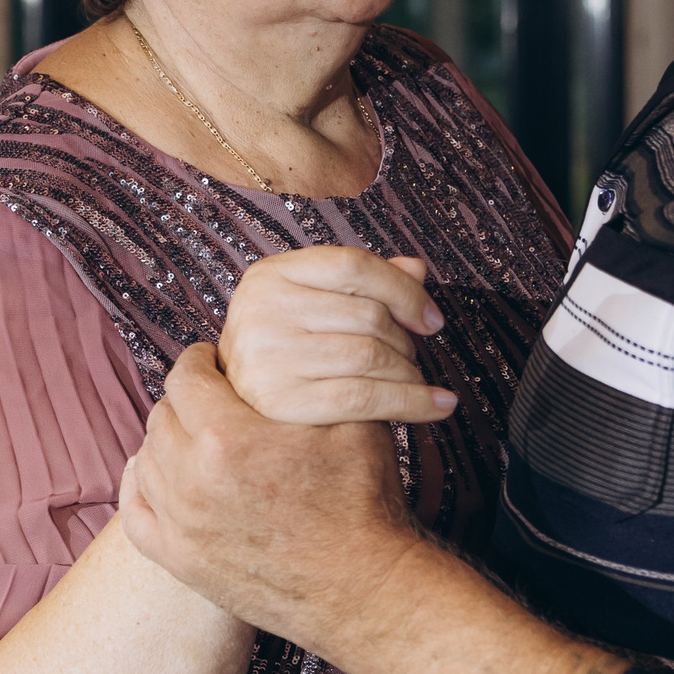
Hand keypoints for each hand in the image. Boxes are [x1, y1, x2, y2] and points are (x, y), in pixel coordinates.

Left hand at [122, 343, 423, 645]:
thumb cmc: (363, 501)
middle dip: (186, 400)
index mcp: (226, 437)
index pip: (185, 376)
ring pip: (147, 459)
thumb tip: (288, 342)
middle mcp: (190, 479)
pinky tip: (158, 473)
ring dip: (168, 441)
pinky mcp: (181, 562)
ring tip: (196, 435)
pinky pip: (135, 513)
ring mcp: (181, 525)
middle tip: (212, 398)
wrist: (364, 589)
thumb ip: (307, 376)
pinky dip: (140, 487)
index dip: (200, 362)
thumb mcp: (349, 420)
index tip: (214, 361)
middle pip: (163, 416)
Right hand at [218, 249, 457, 425]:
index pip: (353, 265)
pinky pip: (364, 397)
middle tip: (413, 357)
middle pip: (367, 314)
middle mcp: (262, 309)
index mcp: (270, 274)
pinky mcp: (280, 402)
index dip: (404, 290)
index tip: (431, 320)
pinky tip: (437, 406)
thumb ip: (363, 283)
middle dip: (405, 339)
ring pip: (370, 355)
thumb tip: (417, 269)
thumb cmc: (285, 349)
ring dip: (409, 372)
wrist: (237, 408)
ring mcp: (267, 356)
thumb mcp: (313, 303)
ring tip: (414, 381)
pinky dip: (411, 402)